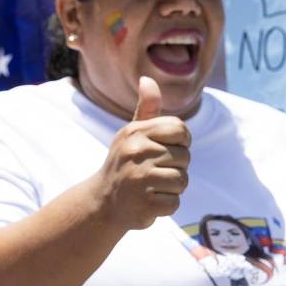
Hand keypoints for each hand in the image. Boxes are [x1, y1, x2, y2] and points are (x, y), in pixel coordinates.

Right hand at [90, 76, 191, 230]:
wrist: (101, 202)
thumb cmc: (123, 164)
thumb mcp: (131, 134)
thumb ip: (146, 109)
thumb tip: (147, 79)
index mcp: (134, 133)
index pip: (180, 129)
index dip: (181, 142)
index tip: (166, 150)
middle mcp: (135, 152)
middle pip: (184, 157)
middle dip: (175, 168)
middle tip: (151, 173)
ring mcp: (138, 179)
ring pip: (182, 180)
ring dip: (171, 188)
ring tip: (150, 187)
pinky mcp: (143, 204)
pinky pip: (174, 202)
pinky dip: (165, 206)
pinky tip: (148, 202)